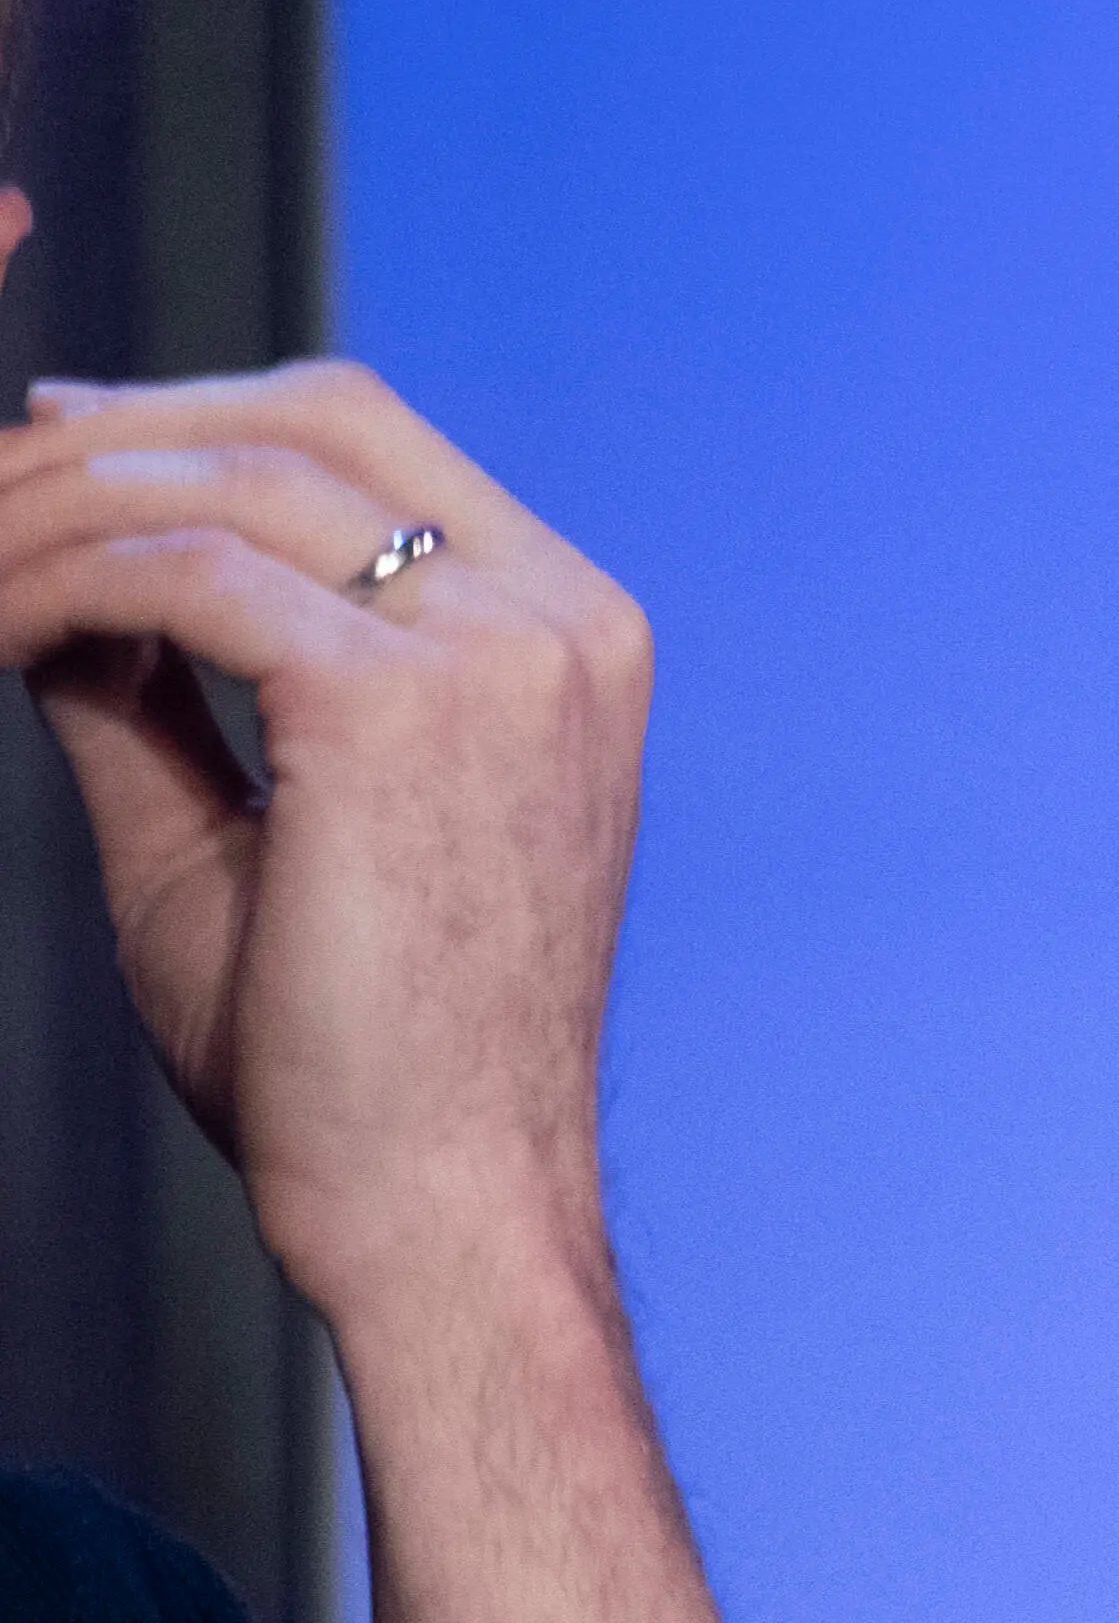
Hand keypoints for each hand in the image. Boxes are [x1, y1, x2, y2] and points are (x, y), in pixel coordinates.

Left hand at [0, 361, 653, 1338]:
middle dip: (116, 432)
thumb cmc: (355, 1060)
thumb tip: (57, 580)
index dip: (191, 417)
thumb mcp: (249, 828)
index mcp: (562, 638)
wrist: (434, 1207)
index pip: (364, 439)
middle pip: (309, 415)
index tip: (47, 446)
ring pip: (228, 482)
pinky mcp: (402, 709)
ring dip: (52, 509)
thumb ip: (162, 695)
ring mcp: (498, 657)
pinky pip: (179, 575)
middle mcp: (557, 623)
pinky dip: (54, 587)